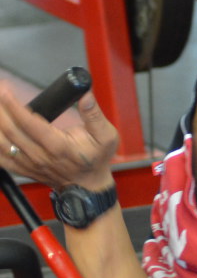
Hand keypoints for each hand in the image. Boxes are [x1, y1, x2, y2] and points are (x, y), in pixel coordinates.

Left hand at [0, 83, 118, 189]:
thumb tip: (85, 96)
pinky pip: (1, 158)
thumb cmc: (95, 160)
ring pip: (3, 144)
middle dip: (1, 110)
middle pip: (11, 131)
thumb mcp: (105, 136)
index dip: (15, 106)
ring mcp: (29, 164)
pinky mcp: (23, 168)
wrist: (88, 187)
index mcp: (58, 146)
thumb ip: (94, 115)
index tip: (5, 91)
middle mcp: (40, 156)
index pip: (29, 123)